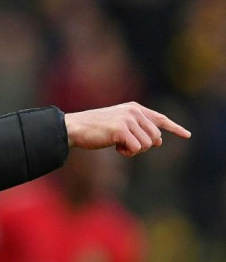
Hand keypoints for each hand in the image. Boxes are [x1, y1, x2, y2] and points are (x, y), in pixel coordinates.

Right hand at [64, 102, 190, 157]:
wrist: (75, 127)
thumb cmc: (95, 128)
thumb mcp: (119, 124)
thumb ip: (139, 129)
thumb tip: (159, 142)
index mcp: (134, 108)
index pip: (160, 119)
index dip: (175, 128)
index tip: (187, 135)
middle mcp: (134, 111)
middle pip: (155, 137)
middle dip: (143, 146)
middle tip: (125, 145)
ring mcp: (128, 120)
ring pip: (147, 144)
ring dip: (133, 150)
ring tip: (118, 145)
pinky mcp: (121, 130)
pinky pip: (136, 149)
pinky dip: (126, 153)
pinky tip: (115, 147)